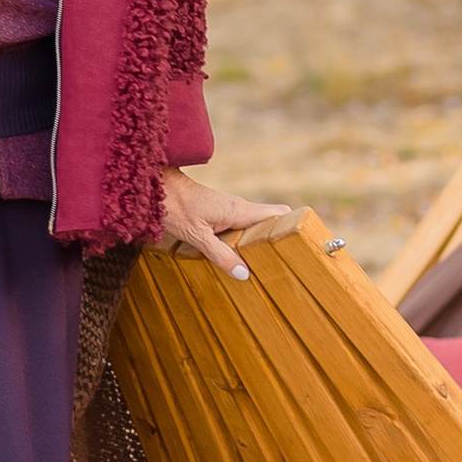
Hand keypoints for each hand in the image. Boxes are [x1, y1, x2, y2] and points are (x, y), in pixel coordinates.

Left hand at [153, 167, 293, 284]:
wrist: (157, 186)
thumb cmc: (175, 207)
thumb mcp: (198, 237)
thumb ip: (221, 256)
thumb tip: (245, 274)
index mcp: (240, 211)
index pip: (279, 214)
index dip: (294, 226)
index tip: (304, 244)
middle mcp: (240, 208)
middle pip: (272, 221)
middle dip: (280, 238)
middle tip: (287, 262)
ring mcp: (231, 210)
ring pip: (257, 225)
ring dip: (262, 242)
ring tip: (269, 265)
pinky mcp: (222, 213)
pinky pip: (243, 226)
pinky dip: (247, 240)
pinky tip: (244, 257)